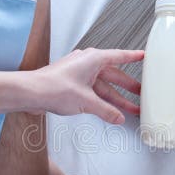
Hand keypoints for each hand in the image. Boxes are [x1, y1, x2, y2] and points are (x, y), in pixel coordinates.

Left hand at [26, 47, 143, 123]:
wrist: (31, 93)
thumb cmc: (53, 88)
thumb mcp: (87, 102)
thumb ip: (106, 111)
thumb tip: (118, 117)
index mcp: (93, 59)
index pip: (119, 56)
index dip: (133, 57)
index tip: (143, 56)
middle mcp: (87, 63)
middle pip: (113, 75)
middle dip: (127, 86)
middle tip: (141, 92)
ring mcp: (79, 74)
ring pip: (103, 86)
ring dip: (115, 98)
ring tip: (129, 109)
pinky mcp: (72, 84)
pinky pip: (93, 91)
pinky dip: (102, 100)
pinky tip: (109, 110)